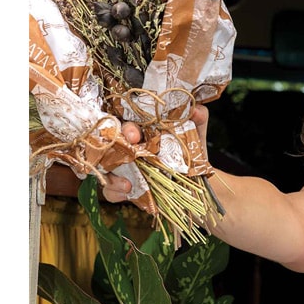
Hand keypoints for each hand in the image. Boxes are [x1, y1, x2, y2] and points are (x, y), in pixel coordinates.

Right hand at [99, 104, 213, 203]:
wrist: (194, 181)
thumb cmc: (189, 152)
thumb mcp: (195, 135)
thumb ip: (197, 120)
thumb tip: (197, 110)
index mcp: (141, 130)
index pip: (127, 123)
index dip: (127, 128)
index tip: (135, 136)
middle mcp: (127, 146)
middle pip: (111, 141)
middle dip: (116, 144)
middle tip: (130, 151)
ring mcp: (121, 167)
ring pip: (105, 168)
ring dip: (113, 176)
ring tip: (128, 185)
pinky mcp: (121, 187)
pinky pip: (110, 190)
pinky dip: (116, 192)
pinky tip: (127, 193)